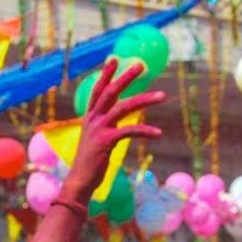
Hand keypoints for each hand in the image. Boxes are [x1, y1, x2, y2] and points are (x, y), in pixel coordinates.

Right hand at [60, 60, 165, 204]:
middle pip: (111, 92)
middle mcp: (93, 120)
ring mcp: (99, 129)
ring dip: (145, 99)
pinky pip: (130, 131)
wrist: (79, 181)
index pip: (97, 91)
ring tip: (162, 95)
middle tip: (141, 65)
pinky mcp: (106, 141)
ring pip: (124, 107)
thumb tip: (115, 125)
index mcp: (89, 119)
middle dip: (126, 77)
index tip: (113, 59)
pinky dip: (145, 131)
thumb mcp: (93, 142)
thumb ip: (103, 129)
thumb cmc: (89, 164)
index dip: (105, 75)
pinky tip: (158, 133)